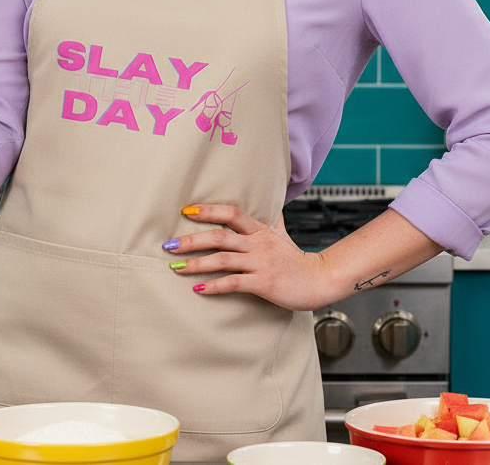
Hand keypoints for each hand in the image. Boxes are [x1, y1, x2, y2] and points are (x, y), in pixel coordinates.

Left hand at [165, 204, 326, 310]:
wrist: (320, 280)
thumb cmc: (297, 259)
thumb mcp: (282, 234)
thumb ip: (271, 219)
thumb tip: (268, 202)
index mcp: (260, 230)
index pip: (231, 213)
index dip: (209, 210)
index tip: (187, 211)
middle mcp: (258, 244)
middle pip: (220, 236)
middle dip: (191, 239)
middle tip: (168, 244)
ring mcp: (260, 263)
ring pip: (223, 259)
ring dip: (196, 263)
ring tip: (176, 266)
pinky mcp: (263, 283)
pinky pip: (234, 283)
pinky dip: (215, 285)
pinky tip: (199, 288)